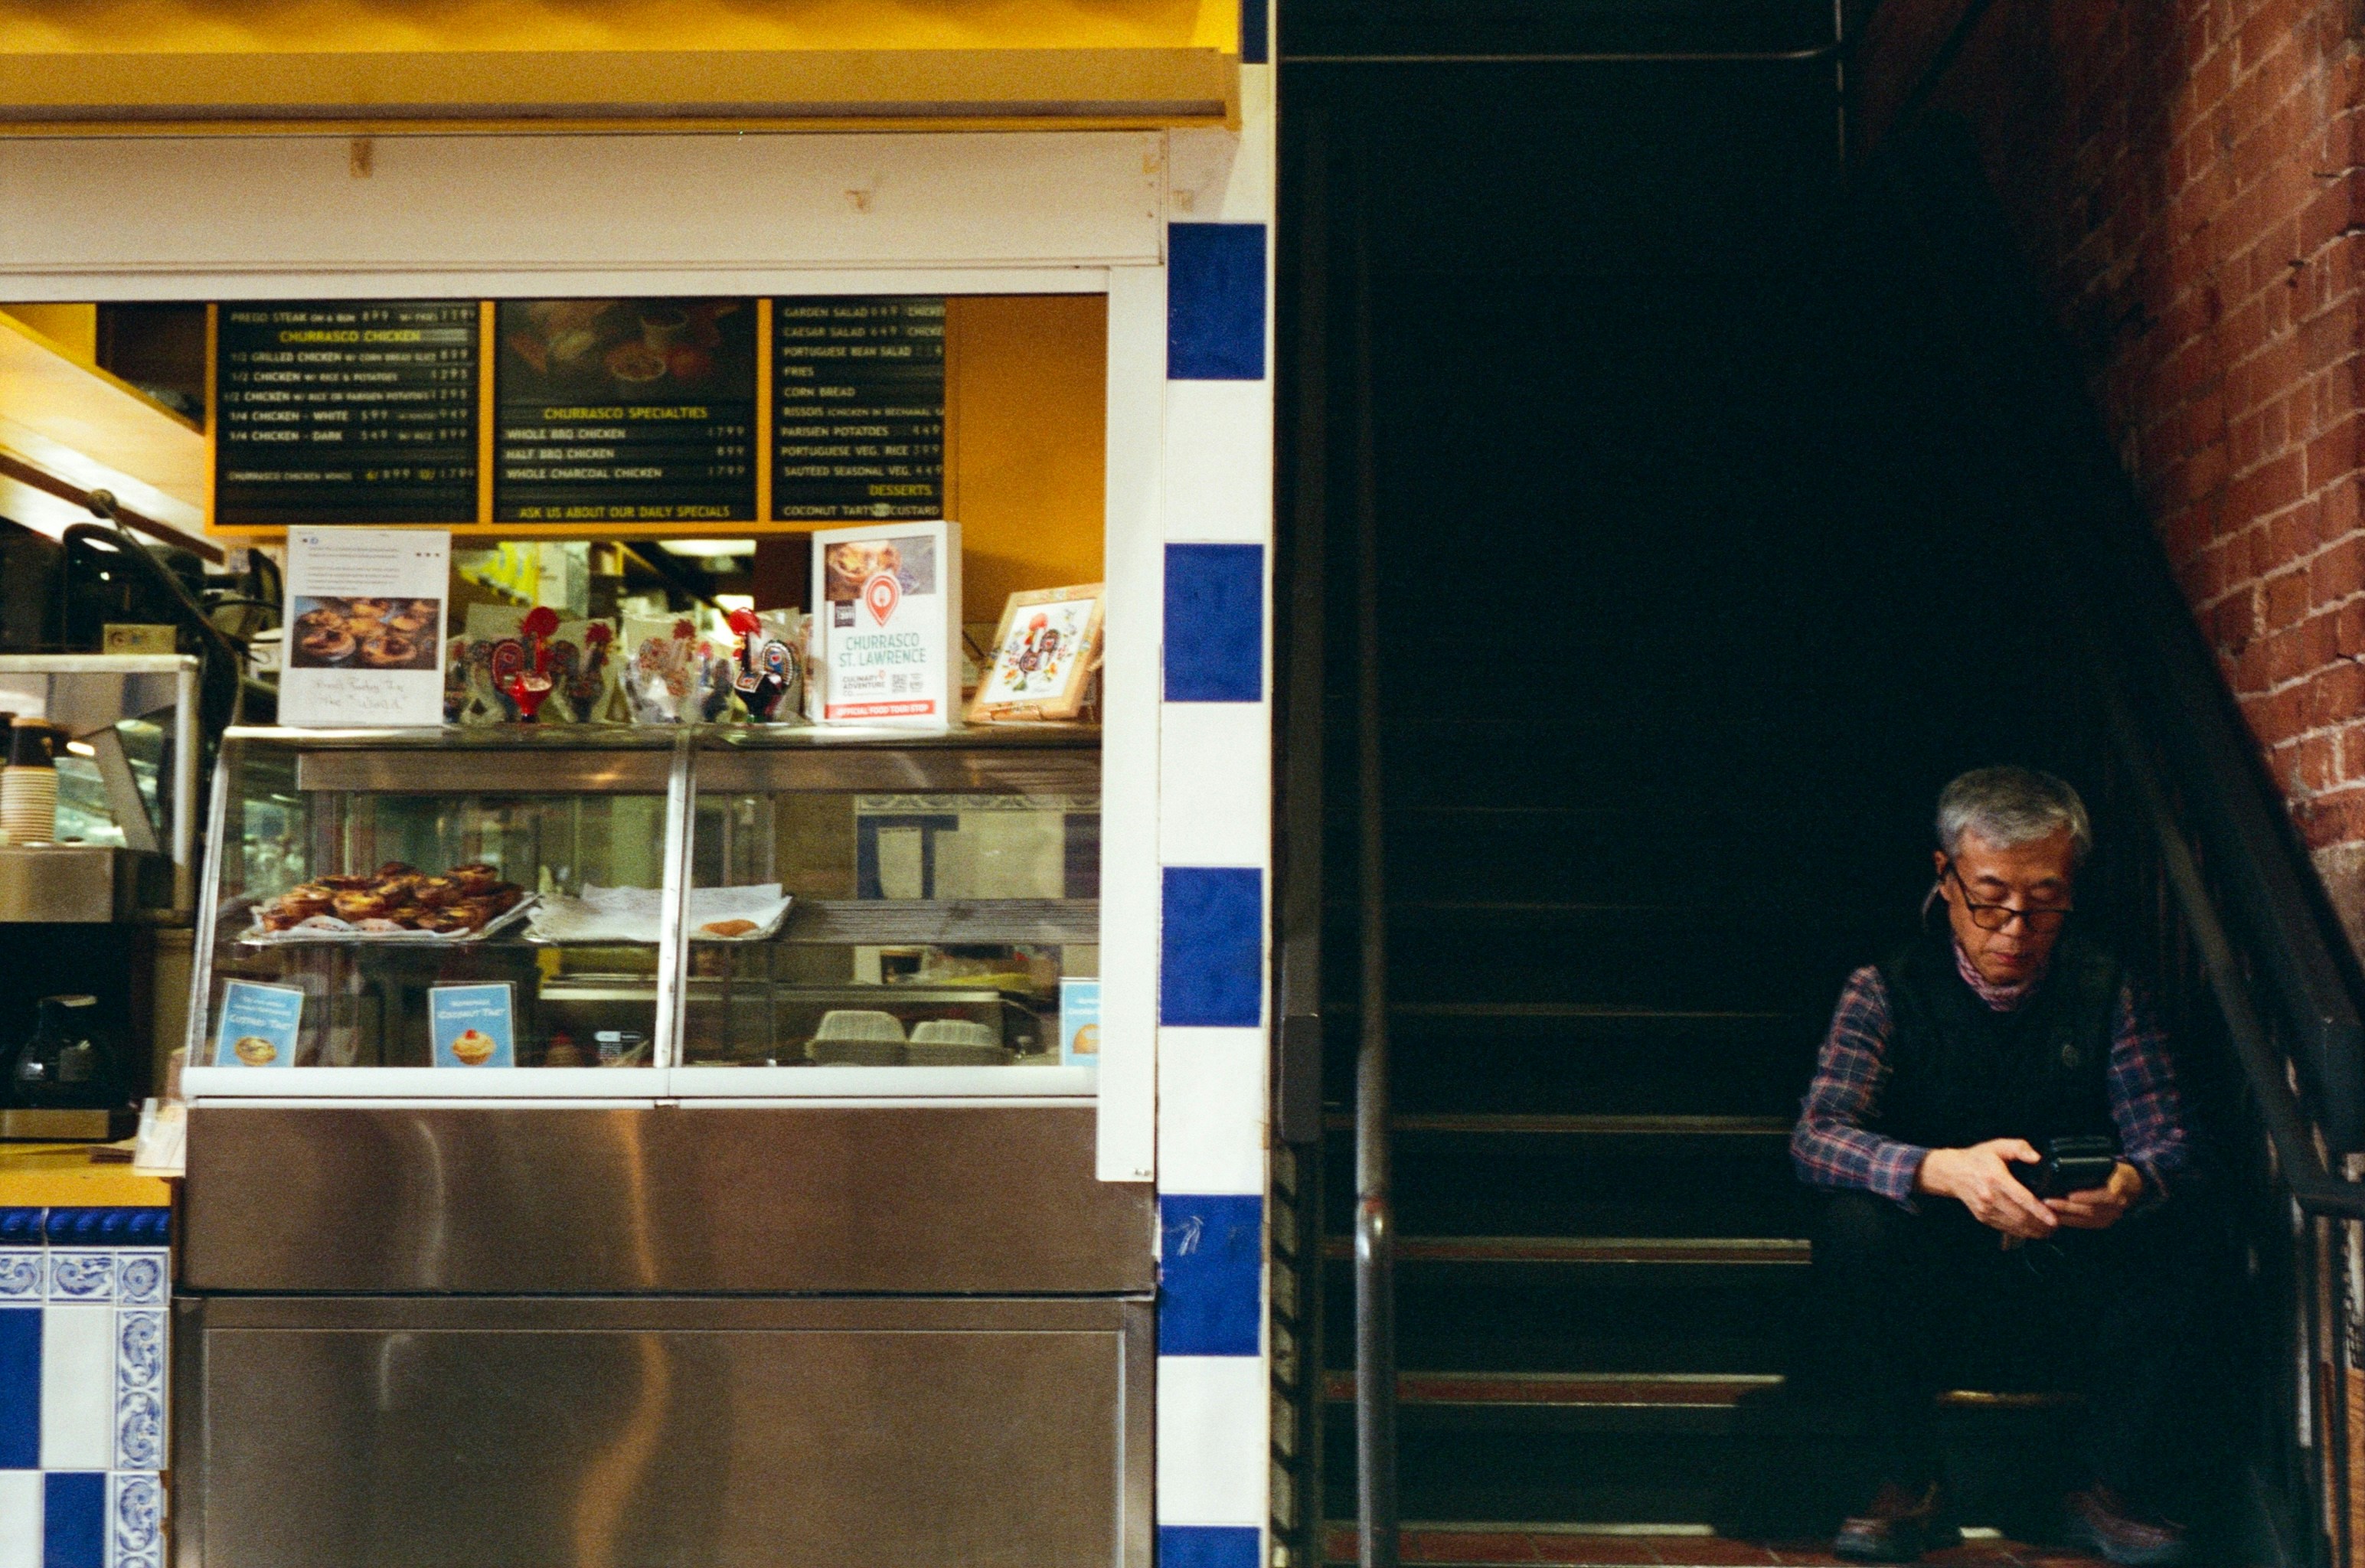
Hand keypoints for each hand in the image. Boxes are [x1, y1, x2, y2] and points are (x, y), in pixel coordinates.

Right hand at [1915, 1139, 2057, 1237]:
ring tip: (2048, 1231)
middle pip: (2021, 1217)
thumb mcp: (1997, 1146)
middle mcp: (1990, 1197)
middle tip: (2057, 1226)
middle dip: (2041, 1225)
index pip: (2022, 1198)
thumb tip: (2037, 1158)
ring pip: (2014, 1226)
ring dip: (2034, 1231)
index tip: (2054, 1219)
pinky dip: (2021, 1232)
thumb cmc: (1976, 1159)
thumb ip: (2019, 1148)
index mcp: (1996, 1178)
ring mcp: (1986, 1209)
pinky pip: (2006, 1228)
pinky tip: (2032, 1230)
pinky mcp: (1983, 1217)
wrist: (1951, 1172)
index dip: (2040, 1211)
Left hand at [2047, 1161, 2143, 1230]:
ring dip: (2066, 1215)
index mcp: (2119, 1186)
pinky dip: (2071, 1221)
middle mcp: (2118, 1204)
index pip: (2106, 1194)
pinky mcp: (2106, 1222)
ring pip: (2088, 1218)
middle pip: (2092, 1209)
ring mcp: (2113, 1215)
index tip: (2070, 1195)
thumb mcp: (2110, 1163)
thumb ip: (2095, 1164)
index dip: (2088, 1196)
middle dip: (2068, 1207)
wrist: (2133, 1185)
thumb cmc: (2117, 1171)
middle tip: (2048, 1201)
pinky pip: (2087, 1224)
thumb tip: (2070, 1160)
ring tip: (2047, 1209)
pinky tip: (2057, 1217)